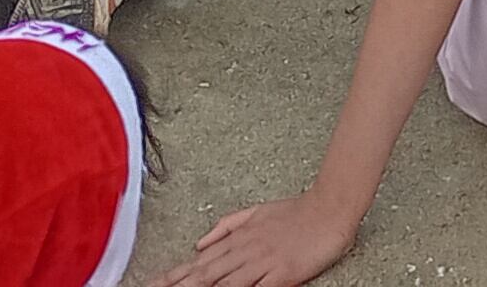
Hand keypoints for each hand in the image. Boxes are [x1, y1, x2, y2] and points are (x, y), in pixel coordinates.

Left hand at [154, 193, 362, 286]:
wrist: (331, 207)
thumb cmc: (298, 211)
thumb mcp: (257, 212)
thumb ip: (227, 226)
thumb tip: (201, 242)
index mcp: (239, 238)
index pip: (199, 261)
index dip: (175, 275)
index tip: (155, 283)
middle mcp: (246, 251)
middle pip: (204, 275)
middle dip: (178, 285)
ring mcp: (262, 263)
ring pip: (223, 283)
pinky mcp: (281, 274)